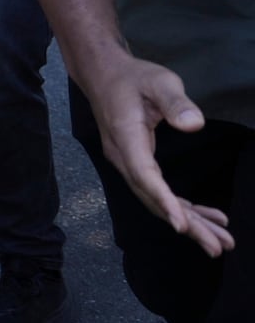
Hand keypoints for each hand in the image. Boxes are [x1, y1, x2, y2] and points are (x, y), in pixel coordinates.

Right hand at [81, 53, 234, 257]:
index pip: (144, 175)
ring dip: (188, 222)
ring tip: (220, 242)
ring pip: (155, 199)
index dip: (163, 200)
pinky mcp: (134, 163)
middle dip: (185, 224)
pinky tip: (205, 218)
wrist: (103, 75)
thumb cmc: (133, 77)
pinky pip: (157, 191)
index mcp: (125, 137)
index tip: (182, 226)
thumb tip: (194, 125)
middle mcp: (122, 157)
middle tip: (217, 247)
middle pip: (151, 197)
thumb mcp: (159, 81)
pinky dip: (181, 207)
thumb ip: (176, 101)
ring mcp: (126, 162)